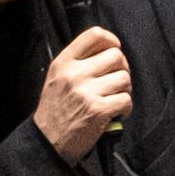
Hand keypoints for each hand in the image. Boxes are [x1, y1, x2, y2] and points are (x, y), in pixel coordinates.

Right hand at [37, 28, 133, 162]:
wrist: (48, 140)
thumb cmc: (56, 108)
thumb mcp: (58, 77)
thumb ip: (78, 61)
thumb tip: (108, 51)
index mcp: (64, 62)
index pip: (95, 35)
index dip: (112, 41)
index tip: (114, 50)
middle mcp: (75, 73)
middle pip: (116, 56)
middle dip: (122, 69)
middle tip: (116, 81)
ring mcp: (87, 92)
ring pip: (124, 78)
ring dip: (125, 89)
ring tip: (113, 97)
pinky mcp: (98, 110)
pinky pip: (126, 100)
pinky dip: (125, 107)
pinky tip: (115, 112)